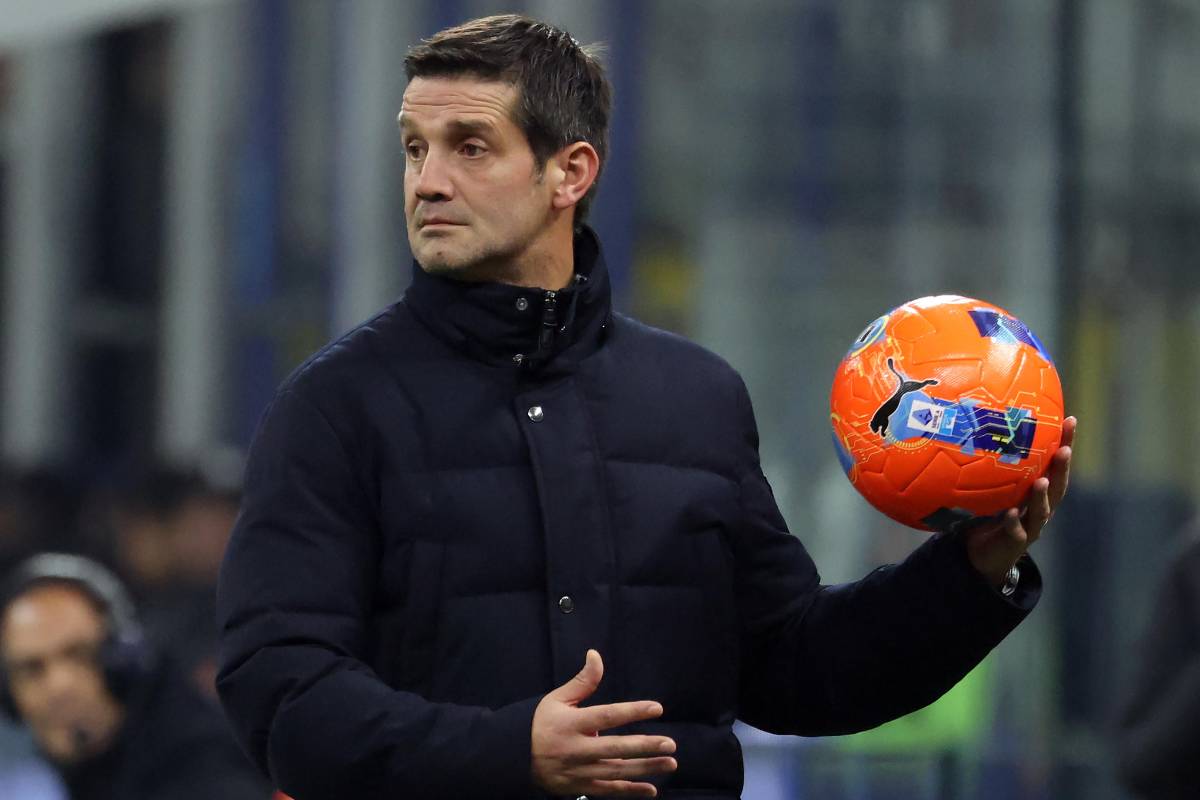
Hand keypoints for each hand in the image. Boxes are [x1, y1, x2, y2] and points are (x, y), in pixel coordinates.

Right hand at [531, 649, 677, 797]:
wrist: (514, 758)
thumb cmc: (540, 723)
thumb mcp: (557, 699)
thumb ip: (582, 681)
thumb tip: (596, 655)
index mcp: (571, 723)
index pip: (607, 716)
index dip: (633, 711)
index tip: (657, 708)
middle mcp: (576, 749)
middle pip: (615, 748)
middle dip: (645, 746)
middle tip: (670, 743)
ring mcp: (578, 771)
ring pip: (616, 772)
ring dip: (645, 768)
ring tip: (670, 762)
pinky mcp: (579, 788)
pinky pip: (608, 791)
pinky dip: (630, 791)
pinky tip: (652, 789)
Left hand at [966, 415, 1075, 586]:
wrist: (983, 554)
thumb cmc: (990, 514)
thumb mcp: (993, 487)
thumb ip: (991, 464)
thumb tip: (977, 426)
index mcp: (1038, 492)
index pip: (1055, 465)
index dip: (1065, 444)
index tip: (1069, 421)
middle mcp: (1041, 508)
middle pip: (1057, 487)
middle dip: (1062, 468)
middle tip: (1064, 450)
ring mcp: (1031, 527)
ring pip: (1042, 511)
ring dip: (1041, 496)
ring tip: (1041, 481)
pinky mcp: (1016, 543)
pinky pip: (1017, 531)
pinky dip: (1015, 522)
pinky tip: (1012, 512)